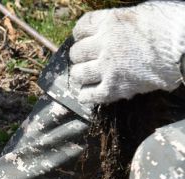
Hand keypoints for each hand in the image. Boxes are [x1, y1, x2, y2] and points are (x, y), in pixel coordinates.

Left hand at [69, 0, 184, 103]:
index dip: (81, 34)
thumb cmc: (172, 26)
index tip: (83, 38)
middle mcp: (104, 44)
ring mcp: (108, 68)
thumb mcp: (144, 11)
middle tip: (86, 59)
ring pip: (79, 74)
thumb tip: (115, 26)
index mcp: (110, 22)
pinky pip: (90, 95)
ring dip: (80, 75)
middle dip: (80, 55)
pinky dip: (86, 95)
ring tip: (86, 76)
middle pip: (77, 52)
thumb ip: (122, 21)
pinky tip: (87, 94)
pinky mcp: (115, 88)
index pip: (82, 27)